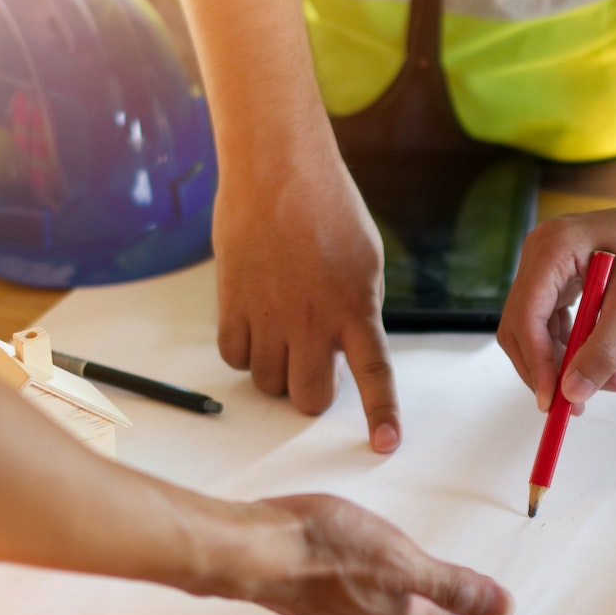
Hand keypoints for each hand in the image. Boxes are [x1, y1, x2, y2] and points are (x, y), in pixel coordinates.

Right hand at [213, 136, 402, 450]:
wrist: (277, 168)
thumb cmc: (326, 206)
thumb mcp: (366, 259)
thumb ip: (360, 309)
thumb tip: (348, 348)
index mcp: (357, 306)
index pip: (375, 374)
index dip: (382, 415)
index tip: (384, 446)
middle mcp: (313, 319)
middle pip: (308, 398)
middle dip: (310, 391)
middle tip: (310, 361)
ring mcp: (270, 315)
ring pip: (268, 383)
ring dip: (275, 368)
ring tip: (281, 330)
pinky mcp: (231, 304)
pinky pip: (234, 357)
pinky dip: (244, 349)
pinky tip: (253, 319)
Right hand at [227, 493, 513, 614]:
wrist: (252, 550)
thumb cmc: (324, 549)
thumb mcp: (403, 560)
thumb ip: (453, 586)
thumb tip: (505, 611)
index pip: (440, 608)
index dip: (457, 591)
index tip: (471, 583)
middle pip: (405, 607)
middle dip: (420, 588)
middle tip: (435, 567)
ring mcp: (330, 612)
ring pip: (371, 598)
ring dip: (384, 580)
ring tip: (392, 558)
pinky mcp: (303, 594)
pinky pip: (339, 587)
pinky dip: (350, 572)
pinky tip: (343, 552)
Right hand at [498, 141, 615, 413]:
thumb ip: (602, 349)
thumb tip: (572, 393)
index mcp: (553, 250)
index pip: (526, 318)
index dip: (537, 364)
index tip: (554, 403)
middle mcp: (542, 254)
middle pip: (522, 326)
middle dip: (545, 369)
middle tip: (573, 406)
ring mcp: (552, 265)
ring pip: (536, 329)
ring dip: (562, 363)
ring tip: (604, 386)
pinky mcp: (566, 277)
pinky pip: (556, 321)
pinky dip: (574, 348)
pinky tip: (605, 368)